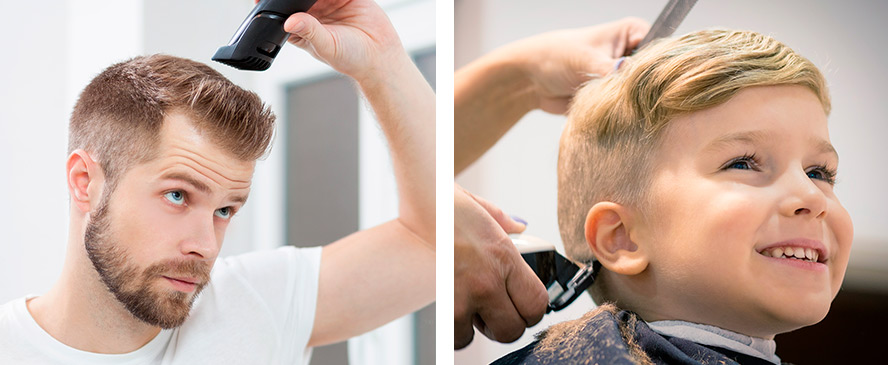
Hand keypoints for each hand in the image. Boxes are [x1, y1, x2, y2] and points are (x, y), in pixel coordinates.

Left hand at [277, 0, 406, 83]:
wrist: (380, 57)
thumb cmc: (351, 59)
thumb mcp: (326, 47)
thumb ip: (309, 32)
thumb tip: (289, 22)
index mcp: (302, 27)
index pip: (284, 10)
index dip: (276, 3)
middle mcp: (314, 12)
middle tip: (308, 0)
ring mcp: (330, 2)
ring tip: (326, 0)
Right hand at [454, 184, 547, 348]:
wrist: (413, 201)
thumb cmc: (442, 202)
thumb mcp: (480, 207)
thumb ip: (504, 222)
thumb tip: (519, 227)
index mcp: (504, 256)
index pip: (536, 303)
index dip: (531, 311)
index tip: (522, 307)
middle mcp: (488, 279)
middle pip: (512, 329)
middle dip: (506, 325)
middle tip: (495, 311)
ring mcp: (463, 294)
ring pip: (480, 337)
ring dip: (476, 327)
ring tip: (471, 308)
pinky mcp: (440, 303)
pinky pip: (455, 335)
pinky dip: (455, 329)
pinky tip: (454, 309)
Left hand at [497, 17, 648, 113]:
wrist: (531, 80)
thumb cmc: (555, 56)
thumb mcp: (586, 60)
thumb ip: (613, 72)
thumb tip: (634, 83)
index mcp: (633, 34)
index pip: (660, 50)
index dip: (658, 69)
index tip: (648, 85)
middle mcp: (633, 54)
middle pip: (653, 76)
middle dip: (643, 90)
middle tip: (629, 101)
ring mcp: (625, 77)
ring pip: (640, 96)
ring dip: (629, 105)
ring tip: (616, 108)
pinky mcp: (615, 98)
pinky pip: (626, 110)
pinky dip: (620, 115)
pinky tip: (615, 119)